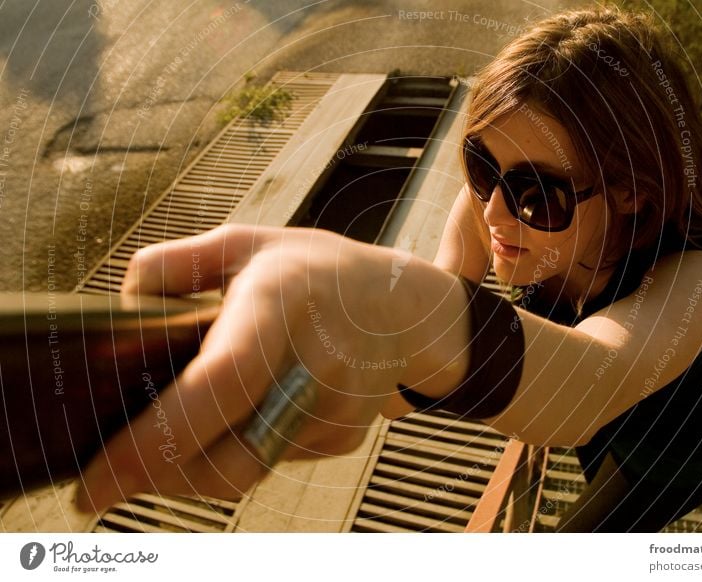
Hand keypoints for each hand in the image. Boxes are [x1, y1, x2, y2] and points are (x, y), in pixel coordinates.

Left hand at [75, 224, 441, 512]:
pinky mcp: (341, 438)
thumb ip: (175, 261)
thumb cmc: (317, 271)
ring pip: (240, 471)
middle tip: (105, 477)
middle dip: (154, 476)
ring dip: (186, 470)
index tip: (97, 480)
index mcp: (282, 301)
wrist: (400, 307)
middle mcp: (315, 363)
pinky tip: (226, 422)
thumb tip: (125, 305)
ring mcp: (334, 408)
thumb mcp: (248, 242)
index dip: (157, 437)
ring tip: (159, 443)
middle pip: (224, 455)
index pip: (222, 379)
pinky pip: (267, 462)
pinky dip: (231, 453)